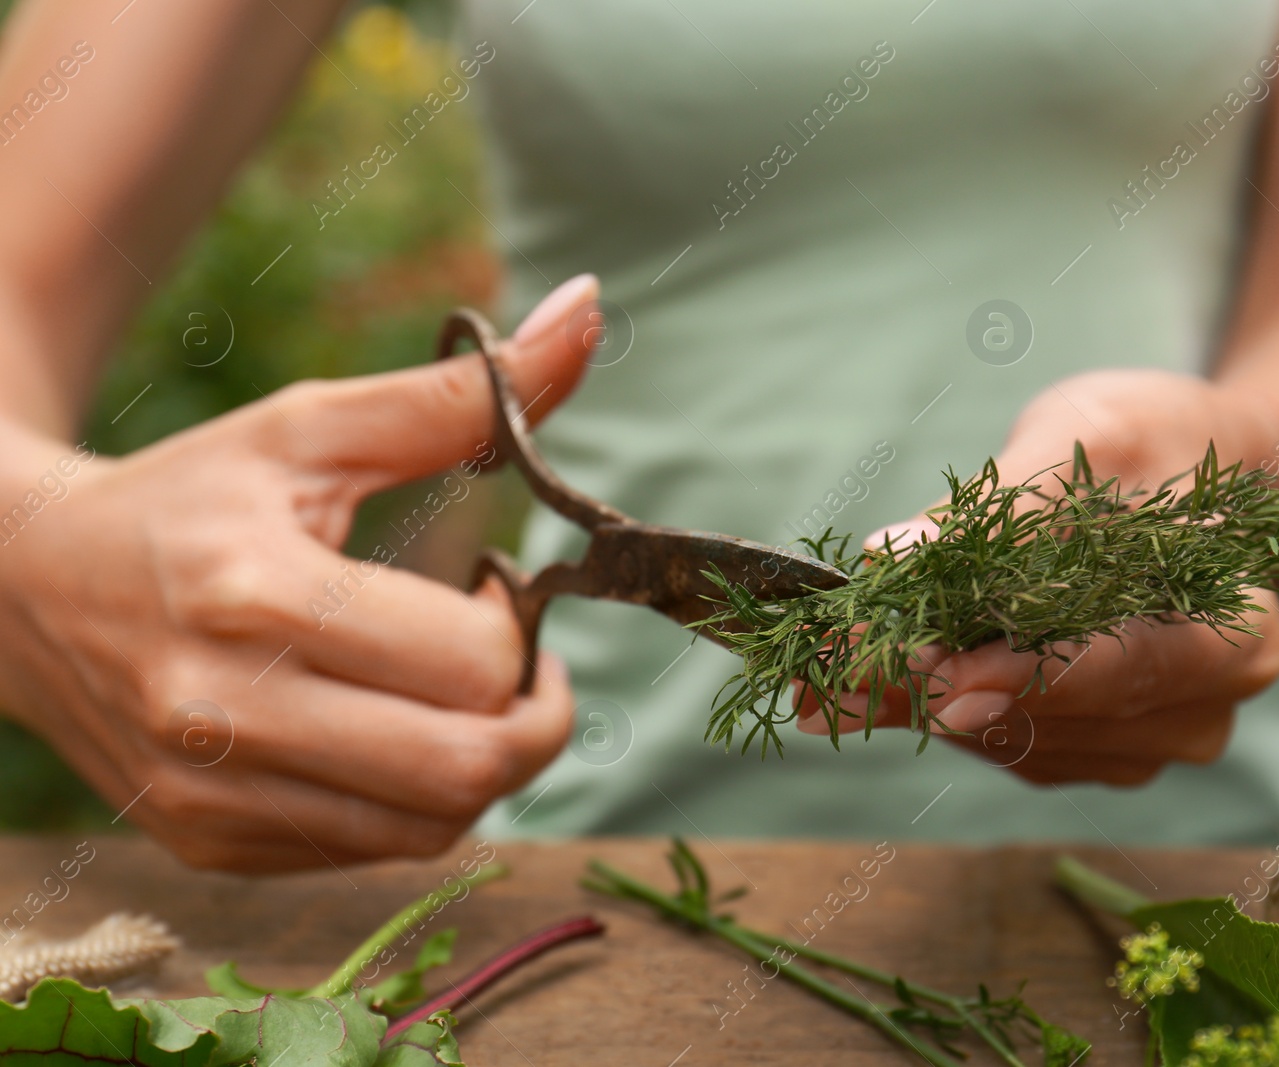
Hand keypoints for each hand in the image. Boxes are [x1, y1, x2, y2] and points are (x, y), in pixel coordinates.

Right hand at [0, 274, 600, 870]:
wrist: (23, 587)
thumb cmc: (188, 495)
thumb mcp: (309, 428)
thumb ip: (456, 390)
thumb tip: (590, 310)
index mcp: (254, 592)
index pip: (471, 662)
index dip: (521, 626)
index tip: (498, 586)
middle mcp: (224, 714)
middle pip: (468, 767)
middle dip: (534, 716)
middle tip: (516, 663)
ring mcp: (211, 796)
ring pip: (432, 826)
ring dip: (485, 763)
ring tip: (458, 695)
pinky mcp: (207, 844)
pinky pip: (370, 853)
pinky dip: (415, 801)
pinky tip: (391, 735)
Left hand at [797, 369, 1278, 785]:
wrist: (1186, 475)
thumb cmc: (1156, 444)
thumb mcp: (1088, 441)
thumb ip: (1001, 505)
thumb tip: (894, 553)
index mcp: (1235, 641)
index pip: (1121, 671)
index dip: (1016, 673)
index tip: (921, 670)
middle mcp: (1198, 714)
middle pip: (1053, 715)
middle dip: (931, 687)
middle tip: (828, 673)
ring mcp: (1141, 743)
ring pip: (1010, 737)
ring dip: (912, 701)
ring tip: (826, 670)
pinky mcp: (1084, 748)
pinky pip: (996, 740)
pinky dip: (924, 705)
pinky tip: (864, 678)